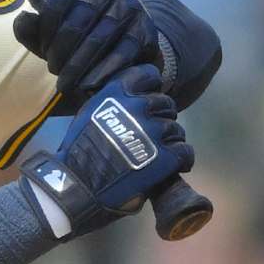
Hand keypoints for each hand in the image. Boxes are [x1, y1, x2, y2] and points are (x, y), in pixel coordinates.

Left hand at [13, 0, 158, 105]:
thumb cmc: (84, 34)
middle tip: (54, 71)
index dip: (46, 27)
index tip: (43, 50)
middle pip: (80, 18)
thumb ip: (34, 28)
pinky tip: (90, 85)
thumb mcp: (55, 31)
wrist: (127, 41)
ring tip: (67, 83)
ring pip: (101, 35)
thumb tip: (22, 20)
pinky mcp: (145, 29)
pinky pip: (123, 50)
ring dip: (80, 63)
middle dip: (63, 48)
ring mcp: (130, 6)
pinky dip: (103, 70)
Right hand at [18, 67, 193, 241]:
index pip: (149, 75)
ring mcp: (154, 131)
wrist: (79, 187)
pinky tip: (173, 166)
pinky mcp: (166, 156)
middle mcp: (138, 106)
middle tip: (150, 135)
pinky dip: (182, 159)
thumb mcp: (88, 114)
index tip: (146, 102)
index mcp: (118, 93)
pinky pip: (185, 151)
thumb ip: (111, 102)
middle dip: (160, 117)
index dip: (151, 88)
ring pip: (176, 129)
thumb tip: (129, 100)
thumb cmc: (77, 154)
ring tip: (157, 154)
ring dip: (169, 140)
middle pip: (165, 103)